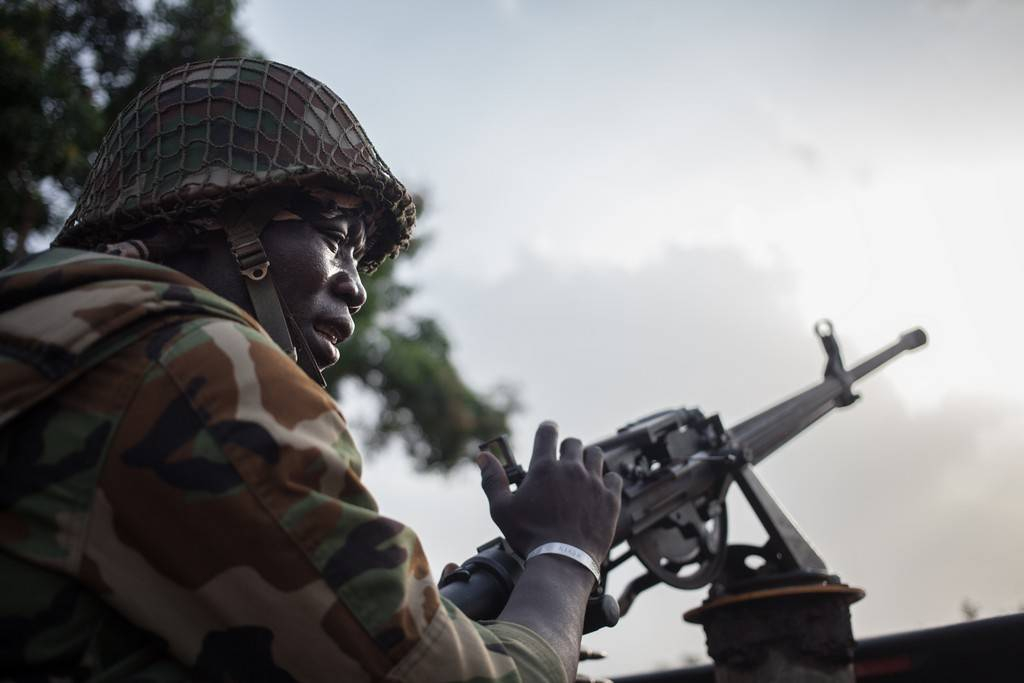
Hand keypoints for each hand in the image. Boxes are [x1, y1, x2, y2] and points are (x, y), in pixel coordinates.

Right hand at [477, 421, 622, 564]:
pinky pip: (614, 476)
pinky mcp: (610, 498)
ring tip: (582, 474)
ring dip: (588, 460)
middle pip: (573, 442)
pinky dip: (607, 480)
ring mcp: (593, 482)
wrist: (562, 561)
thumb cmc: (529, 537)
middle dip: (567, 449)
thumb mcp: (501, 509)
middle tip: (563, 463)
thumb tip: (482, 456)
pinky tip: (599, 490)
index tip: (548, 432)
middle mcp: (571, 469)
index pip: (548, 432)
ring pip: (596, 455)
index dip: (547, 429)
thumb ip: (492, 480)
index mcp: (544, 467)